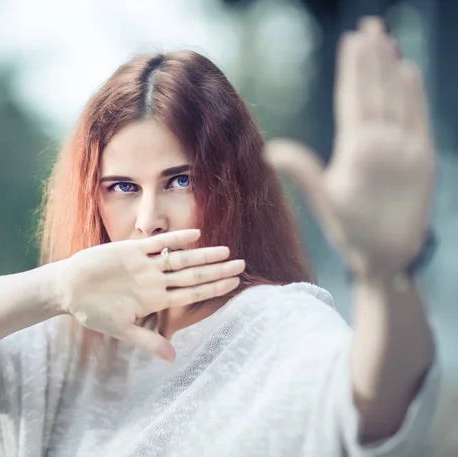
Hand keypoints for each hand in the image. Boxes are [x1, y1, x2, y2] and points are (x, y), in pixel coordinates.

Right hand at [58, 229, 244, 361]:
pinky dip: (176, 239)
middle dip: (218, 270)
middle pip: (192, 274)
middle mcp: (155, 280)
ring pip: (180, 258)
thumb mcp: (122, 330)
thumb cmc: (94, 312)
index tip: (235, 283)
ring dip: (203, 255)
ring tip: (226, 251)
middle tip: (243, 265)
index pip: (191, 292)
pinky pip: (158, 244)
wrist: (69, 289)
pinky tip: (195, 234)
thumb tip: (173, 359)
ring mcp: (145, 265)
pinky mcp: (131, 250)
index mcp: (155, 299)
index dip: (214, 287)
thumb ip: (148, 341)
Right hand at [264, 17, 435, 277]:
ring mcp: (410, 148)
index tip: (352, 39)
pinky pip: (420, 116)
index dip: (353, 67)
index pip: (354, 98)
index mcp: (359, 151)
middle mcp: (388, 143)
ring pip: (401, 98)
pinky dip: (415, 93)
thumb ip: (302, 171)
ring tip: (387, 39)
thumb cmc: (351, 229)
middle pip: (378, 90)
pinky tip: (410, 71)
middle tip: (370, 25)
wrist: (393, 254)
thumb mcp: (323, 202)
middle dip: (374, 55)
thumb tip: (272, 149)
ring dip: (393, 67)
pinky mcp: (425, 157)